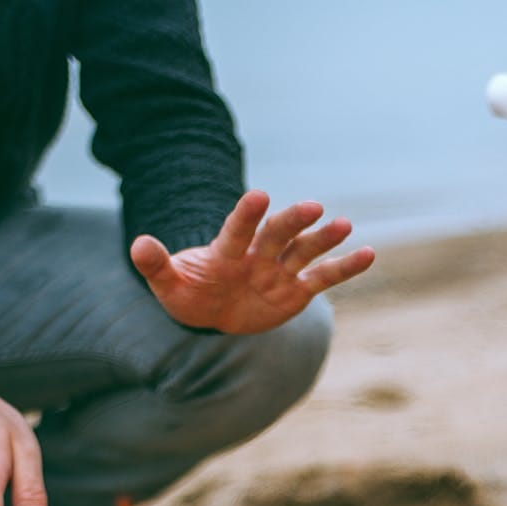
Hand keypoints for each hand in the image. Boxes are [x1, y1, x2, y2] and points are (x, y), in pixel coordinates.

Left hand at [130, 189, 374, 333]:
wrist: (211, 309)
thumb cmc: (188, 294)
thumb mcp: (168, 285)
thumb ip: (156, 265)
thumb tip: (138, 245)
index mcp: (227, 252)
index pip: (238, 230)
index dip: (246, 215)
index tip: (259, 196)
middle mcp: (257, 256)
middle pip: (278, 235)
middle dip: (293, 222)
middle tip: (313, 207)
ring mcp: (279, 271)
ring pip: (304, 251)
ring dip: (324, 239)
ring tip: (344, 225)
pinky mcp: (296, 291)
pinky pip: (323, 278)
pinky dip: (345, 266)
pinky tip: (368, 253)